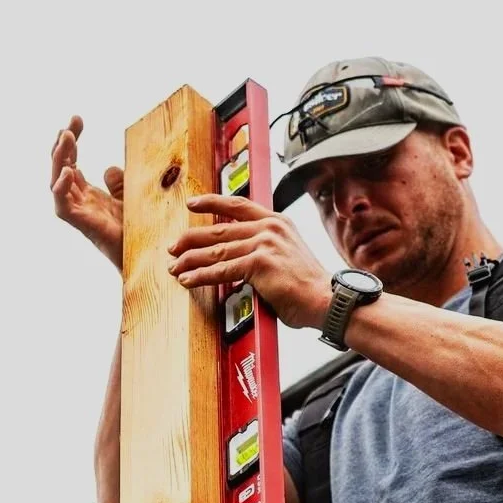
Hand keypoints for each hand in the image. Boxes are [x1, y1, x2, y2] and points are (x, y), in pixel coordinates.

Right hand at [50, 116, 123, 271]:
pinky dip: (61, 189)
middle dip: (64, 142)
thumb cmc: (137, 233)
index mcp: (87, 194)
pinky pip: (63, 206)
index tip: (77, 118)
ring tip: (66, 136)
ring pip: (57, 182)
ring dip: (59, 158)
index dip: (71, 140)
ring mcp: (79, 213)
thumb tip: (110, 167)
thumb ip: (120, 184)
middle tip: (72, 121)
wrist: (146, 259)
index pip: (72, 161)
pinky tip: (69, 171)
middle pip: (62, 166)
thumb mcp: (130, 199)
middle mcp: (79, 202)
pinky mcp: (82, 225)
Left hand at [170, 195, 330, 331]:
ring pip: (217, 250)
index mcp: (277, 222)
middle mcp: (269, 228)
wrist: (328, 300)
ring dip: (190, 260)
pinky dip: (200, 276)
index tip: (193, 203)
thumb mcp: (287, 256)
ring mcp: (264, 243)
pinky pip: (221, 270)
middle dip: (191, 238)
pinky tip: (188, 279)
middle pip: (220, 228)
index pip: (238, 205)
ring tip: (175, 267)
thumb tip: (239, 259)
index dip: (212, 202)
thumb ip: (264, 251)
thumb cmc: (308, 287)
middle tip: (174, 247)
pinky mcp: (259, 263)